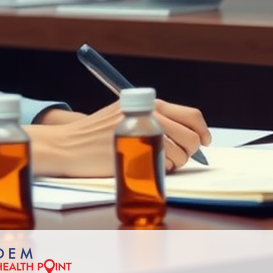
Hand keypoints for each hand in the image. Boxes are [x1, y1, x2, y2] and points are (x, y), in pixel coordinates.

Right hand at [25, 100, 208, 176]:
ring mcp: (142, 130)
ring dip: (177, 163)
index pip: (191, 116)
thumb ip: (153, 120)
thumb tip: (188, 136)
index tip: (204, 143)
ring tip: (157, 163)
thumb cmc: (96, 135)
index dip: (203, 132)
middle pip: (191, 135)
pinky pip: (164, 163)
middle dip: (191, 151)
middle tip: (179, 158)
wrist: (68, 145)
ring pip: (181, 152)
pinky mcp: (134, 148)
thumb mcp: (125, 116)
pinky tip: (146, 166)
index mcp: (150, 103)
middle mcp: (149, 112)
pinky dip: (163, 169)